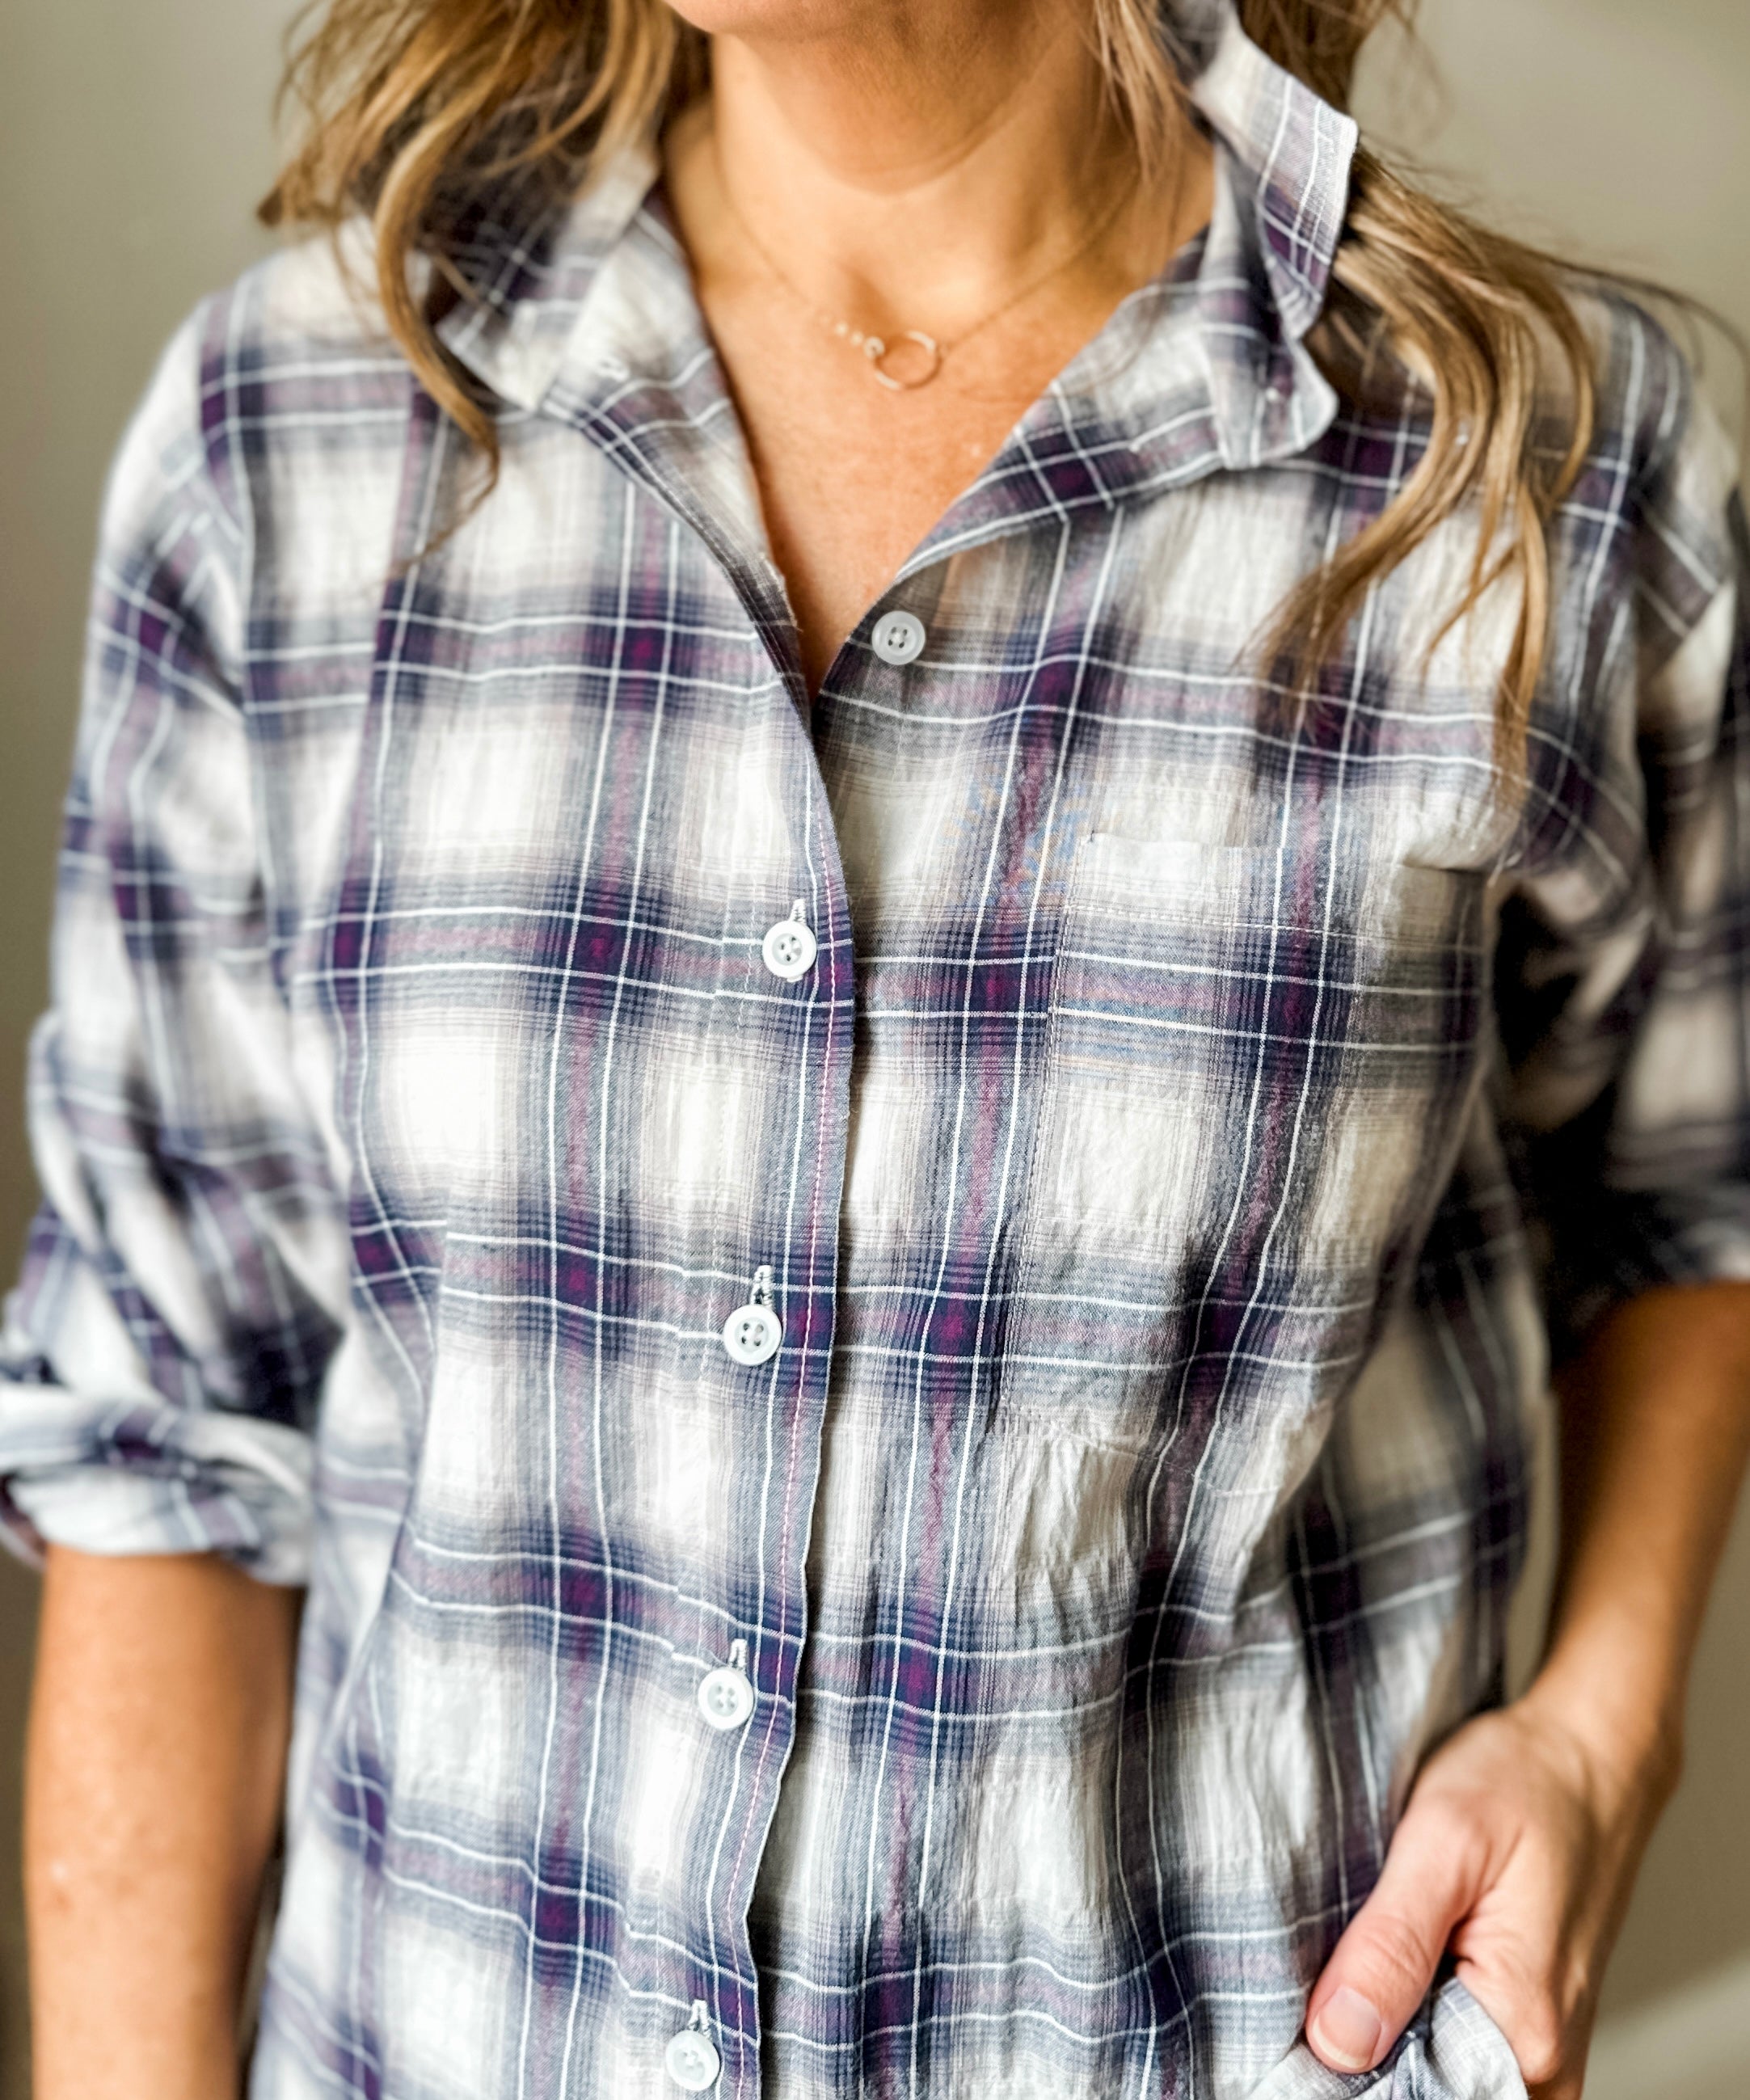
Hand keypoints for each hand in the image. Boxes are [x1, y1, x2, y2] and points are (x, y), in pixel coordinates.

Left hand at [1303, 1690, 1677, 2098]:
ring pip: (1438, 2079)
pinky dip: (1411, 2023)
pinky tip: (1387, 1970)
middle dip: (1360, 2052)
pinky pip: (1458, 2057)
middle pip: (1422, 2095)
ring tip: (1354, 1962)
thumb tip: (1336, 2043)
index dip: (1339, 2072)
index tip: (1293, 2023)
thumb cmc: (1525, 1784)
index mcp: (1522, 2028)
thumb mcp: (1444, 1843)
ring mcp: (1539, 2052)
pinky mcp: (1527, 2029)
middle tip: (1321, 1976)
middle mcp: (1543, 2062)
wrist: (1589, 1757)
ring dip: (1385, 2036)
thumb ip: (1390, 1947)